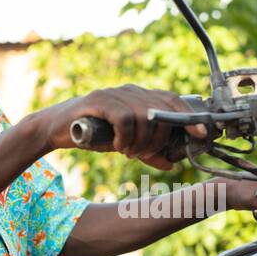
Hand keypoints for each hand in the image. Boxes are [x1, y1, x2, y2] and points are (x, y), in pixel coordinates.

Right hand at [50, 85, 205, 170]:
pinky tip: (119, 146)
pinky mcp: (99, 100)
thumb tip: (170, 164)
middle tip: (148, 154)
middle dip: (163, 136)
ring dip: (142, 141)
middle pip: (163, 110)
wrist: (55, 128)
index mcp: (140, 97)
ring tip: (130, 152)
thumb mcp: (125, 144)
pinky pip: (124, 118)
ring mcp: (115, 93)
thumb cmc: (92, 134)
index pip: (172, 100)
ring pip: (145, 116)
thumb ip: (147, 151)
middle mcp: (130, 91)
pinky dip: (126, 137)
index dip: (190, 116)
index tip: (201, 134)